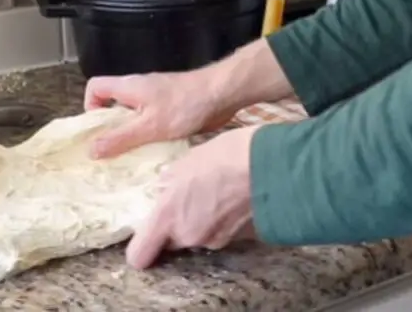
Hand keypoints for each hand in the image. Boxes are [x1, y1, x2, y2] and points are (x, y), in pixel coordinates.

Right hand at [86, 39, 295, 159]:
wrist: (222, 94)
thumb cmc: (185, 106)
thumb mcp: (149, 126)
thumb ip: (120, 138)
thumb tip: (91, 150)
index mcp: (128, 87)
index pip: (95, 87)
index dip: (89, 106)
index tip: (98, 129)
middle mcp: (138, 90)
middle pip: (112, 104)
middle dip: (110, 128)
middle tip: (112, 152)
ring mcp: (155, 99)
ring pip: (132, 116)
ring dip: (130, 135)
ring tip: (132, 158)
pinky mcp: (170, 108)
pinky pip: (150, 122)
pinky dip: (148, 136)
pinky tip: (155, 154)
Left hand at [126, 126, 259, 268]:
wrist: (272, 167)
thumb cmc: (225, 156)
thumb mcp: (188, 159)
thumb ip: (170, 180)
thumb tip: (165, 186)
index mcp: (168, 217)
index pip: (139, 255)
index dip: (141, 247)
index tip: (147, 234)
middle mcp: (188, 235)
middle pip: (171, 241)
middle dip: (176, 224)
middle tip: (187, 198)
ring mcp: (215, 240)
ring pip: (197, 235)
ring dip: (201, 220)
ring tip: (214, 192)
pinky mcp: (238, 240)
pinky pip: (220, 233)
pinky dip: (222, 221)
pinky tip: (231, 198)